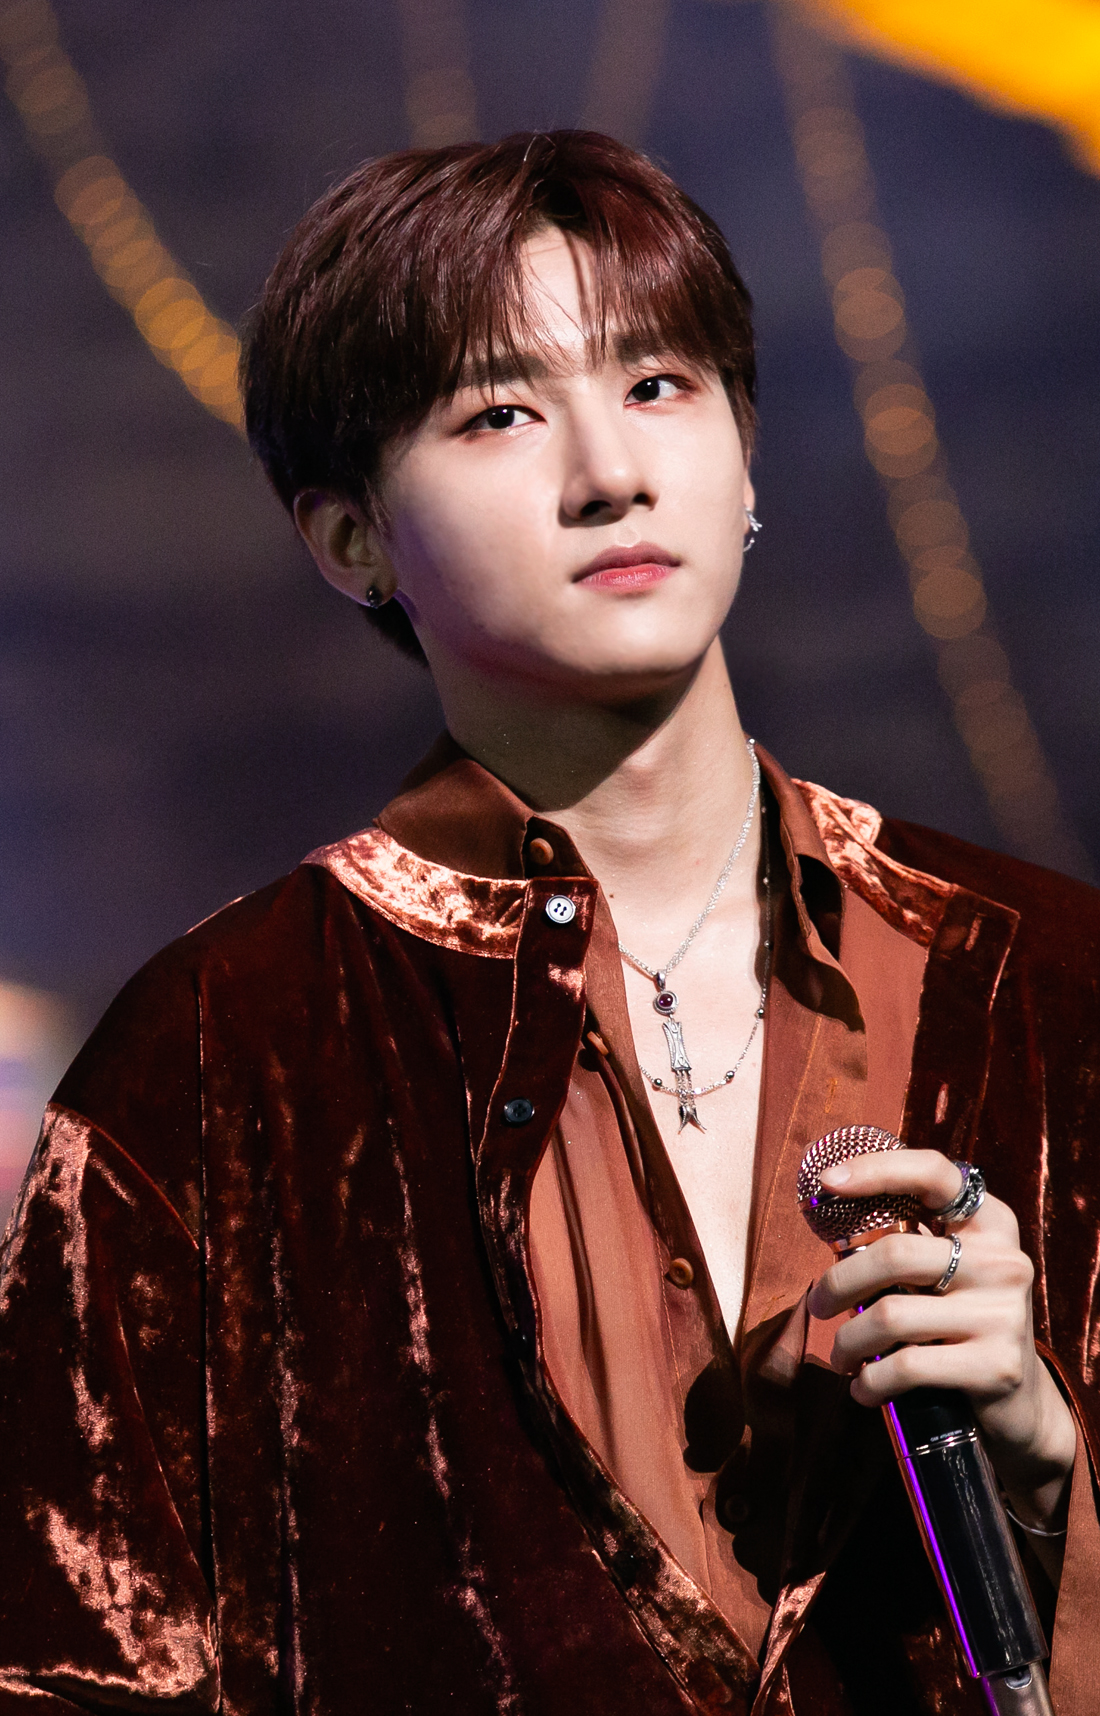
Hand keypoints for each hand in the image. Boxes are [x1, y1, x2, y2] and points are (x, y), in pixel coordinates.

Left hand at [808, 1149, 1075, 1541]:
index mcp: (990, 1222)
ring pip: (890, 1315)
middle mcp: (1003, 1260)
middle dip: (838, 1282)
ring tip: (841, 1356)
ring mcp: (1003, 1313)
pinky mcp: (996, 1366)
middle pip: (894, 1253)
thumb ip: (907, 1242)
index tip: (827, 1181)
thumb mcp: (948, 1271)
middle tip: (817, 1306)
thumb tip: (828, 1219)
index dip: (877, 1169)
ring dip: (848, 1341)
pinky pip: (906, 1366)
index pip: (933, 1173)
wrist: (1022, 1401)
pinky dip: (870, 1381)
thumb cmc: (961, 1322)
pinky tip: (863, 1388)